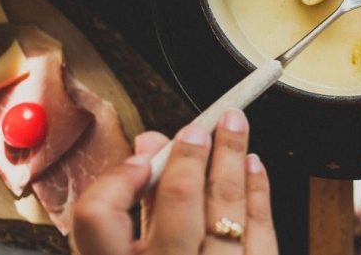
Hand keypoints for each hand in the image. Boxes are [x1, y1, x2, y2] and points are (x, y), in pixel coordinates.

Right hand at [72, 109, 278, 254]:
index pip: (98, 216)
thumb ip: (132, 209)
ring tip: (237, 128)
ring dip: (233, 161)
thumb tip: (149, 146)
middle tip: (202, 125)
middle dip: (193, 155)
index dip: (118, 179)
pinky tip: (253, 167)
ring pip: (227, 212)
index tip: (139, 158)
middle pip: (177, 204)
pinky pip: (262, 234)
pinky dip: (258, 195)